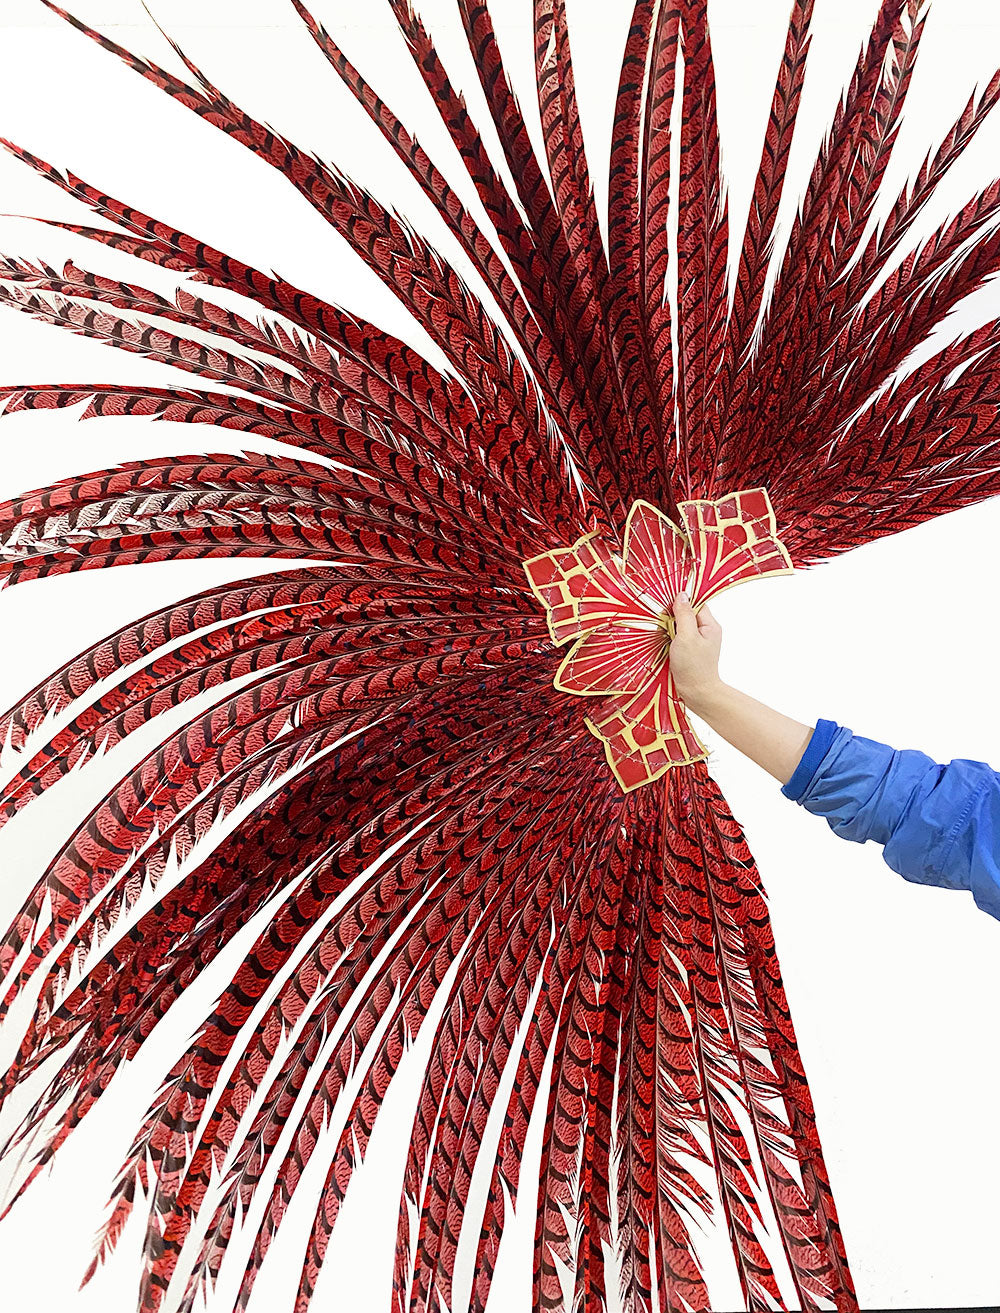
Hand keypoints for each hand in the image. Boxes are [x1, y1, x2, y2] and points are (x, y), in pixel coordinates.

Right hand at [669, 591, 722, 714]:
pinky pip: (680, 636)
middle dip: (674, 617)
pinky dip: (671, 638)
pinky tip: (667, 645)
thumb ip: (684, 614)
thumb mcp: (686, 637)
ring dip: (671, 629)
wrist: (697, 693)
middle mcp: (707, 631)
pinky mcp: (691, 650)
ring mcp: (699, 641)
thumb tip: (682, 594)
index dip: (681, 604)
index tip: (668, 610)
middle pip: (688, 613)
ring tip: (667, 639)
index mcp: (710, 625)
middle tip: (666, 627)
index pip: (696, 603)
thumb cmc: (693, 667)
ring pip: (682, 625)